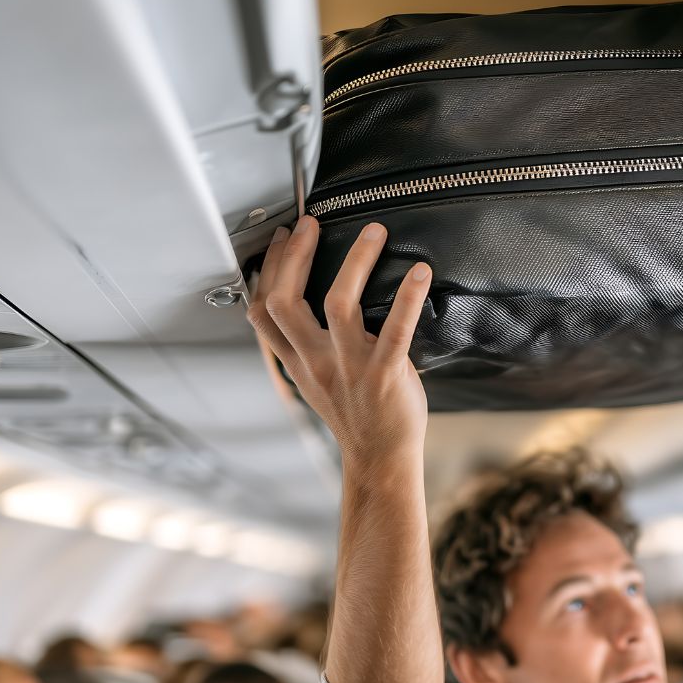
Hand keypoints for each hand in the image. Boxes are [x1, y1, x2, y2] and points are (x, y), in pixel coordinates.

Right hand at [247, 215, 432, 463]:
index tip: (283, 239)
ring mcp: (349, 367)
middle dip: (295, 256)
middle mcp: (316, 362)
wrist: (380, 459)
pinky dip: (408, 298)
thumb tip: (318, 309)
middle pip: (285, 301)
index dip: (268, 270)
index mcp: (298, 363)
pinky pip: (395, 330)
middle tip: (313, 223)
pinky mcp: (384, 374)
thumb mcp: (320, 382)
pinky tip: (420, 273)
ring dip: (355, 262)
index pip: (263, 313)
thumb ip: (311, 348)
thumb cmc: (359, 417)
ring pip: (338, 305)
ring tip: (374, 232)